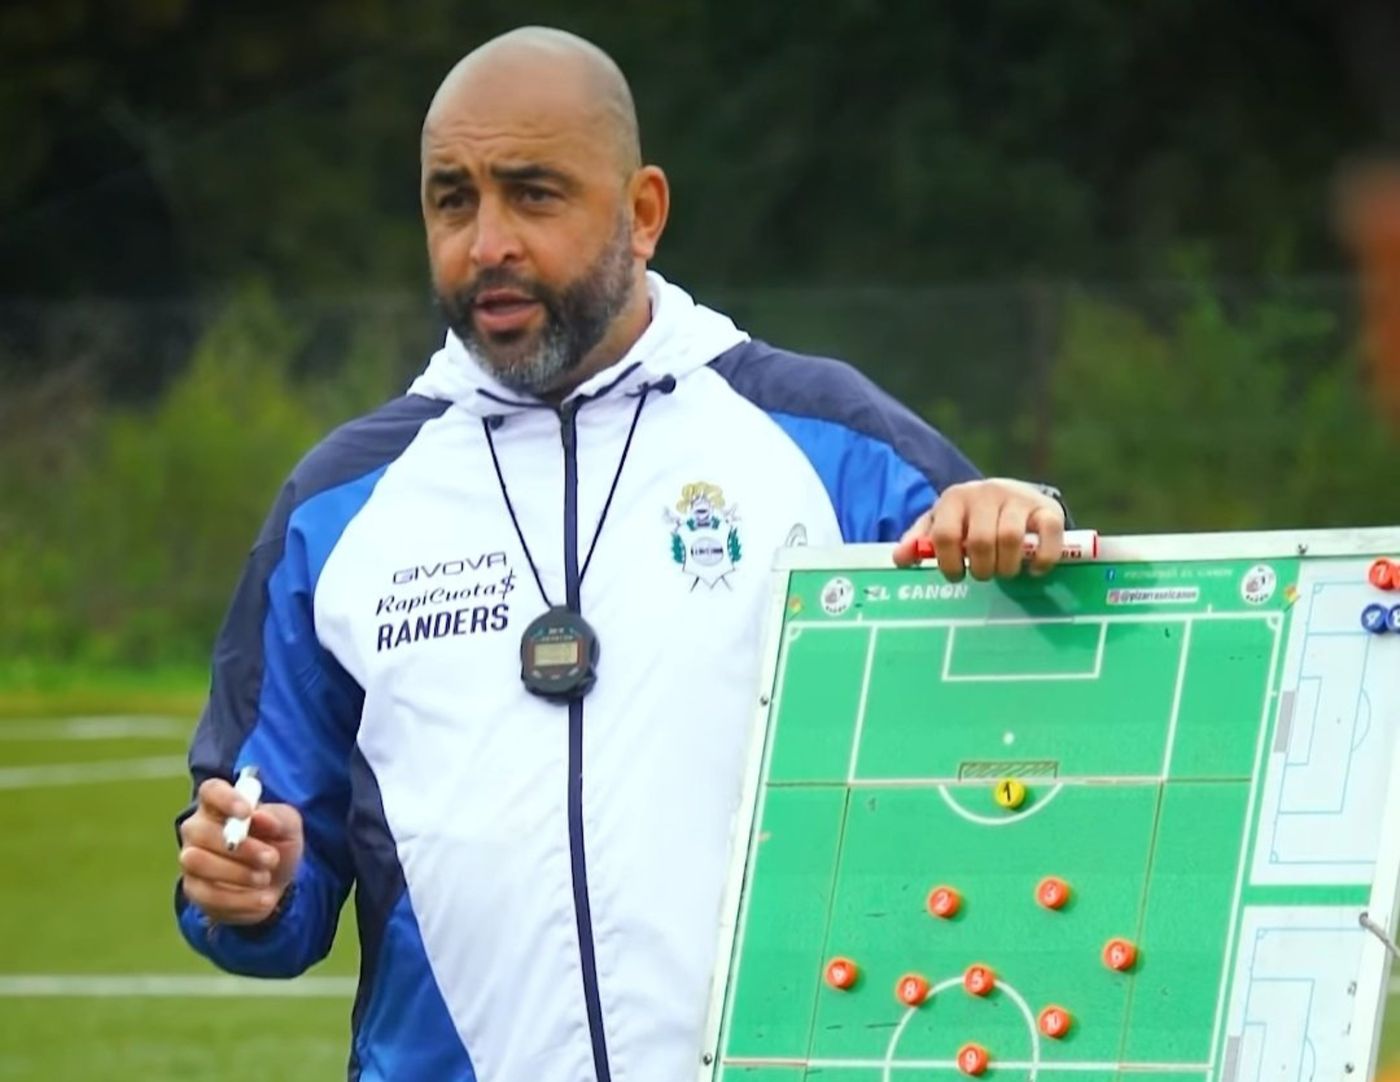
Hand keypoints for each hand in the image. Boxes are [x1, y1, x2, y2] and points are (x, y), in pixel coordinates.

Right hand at [178, 777, 303, 924]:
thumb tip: (260, 816)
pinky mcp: (194, 890)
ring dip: (236, 872)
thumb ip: (278, 818)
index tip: (247, 812)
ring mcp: (191, 860)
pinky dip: (240, 899)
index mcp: (220, 804)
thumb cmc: (276, 843)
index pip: (211, 791)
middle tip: (271, 858)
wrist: (276, 882)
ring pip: (197, 862)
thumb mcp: (288, 827)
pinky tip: (263, 898)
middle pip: (200, 830)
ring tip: (265, 878)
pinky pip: (207, 895)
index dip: (225, 798)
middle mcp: (197, 829)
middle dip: (239, 846)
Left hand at [893, 478, 1065, 580]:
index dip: (949, 563)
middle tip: (984, 575)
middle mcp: (986, 493)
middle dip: (981, 568)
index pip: (945, 534)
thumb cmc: (969, 516)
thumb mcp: (941, 522)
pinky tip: (1033, 570)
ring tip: (1005, 572)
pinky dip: (1042, 559)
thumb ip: (920, 540)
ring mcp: (1018, 499)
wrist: (1012, 493)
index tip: (957, 576)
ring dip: (1006, 567)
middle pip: (980, 541)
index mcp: (955, 498)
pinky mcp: (1047, 509)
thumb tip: (899, 559)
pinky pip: (1048, 534)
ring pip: (1010, 538)